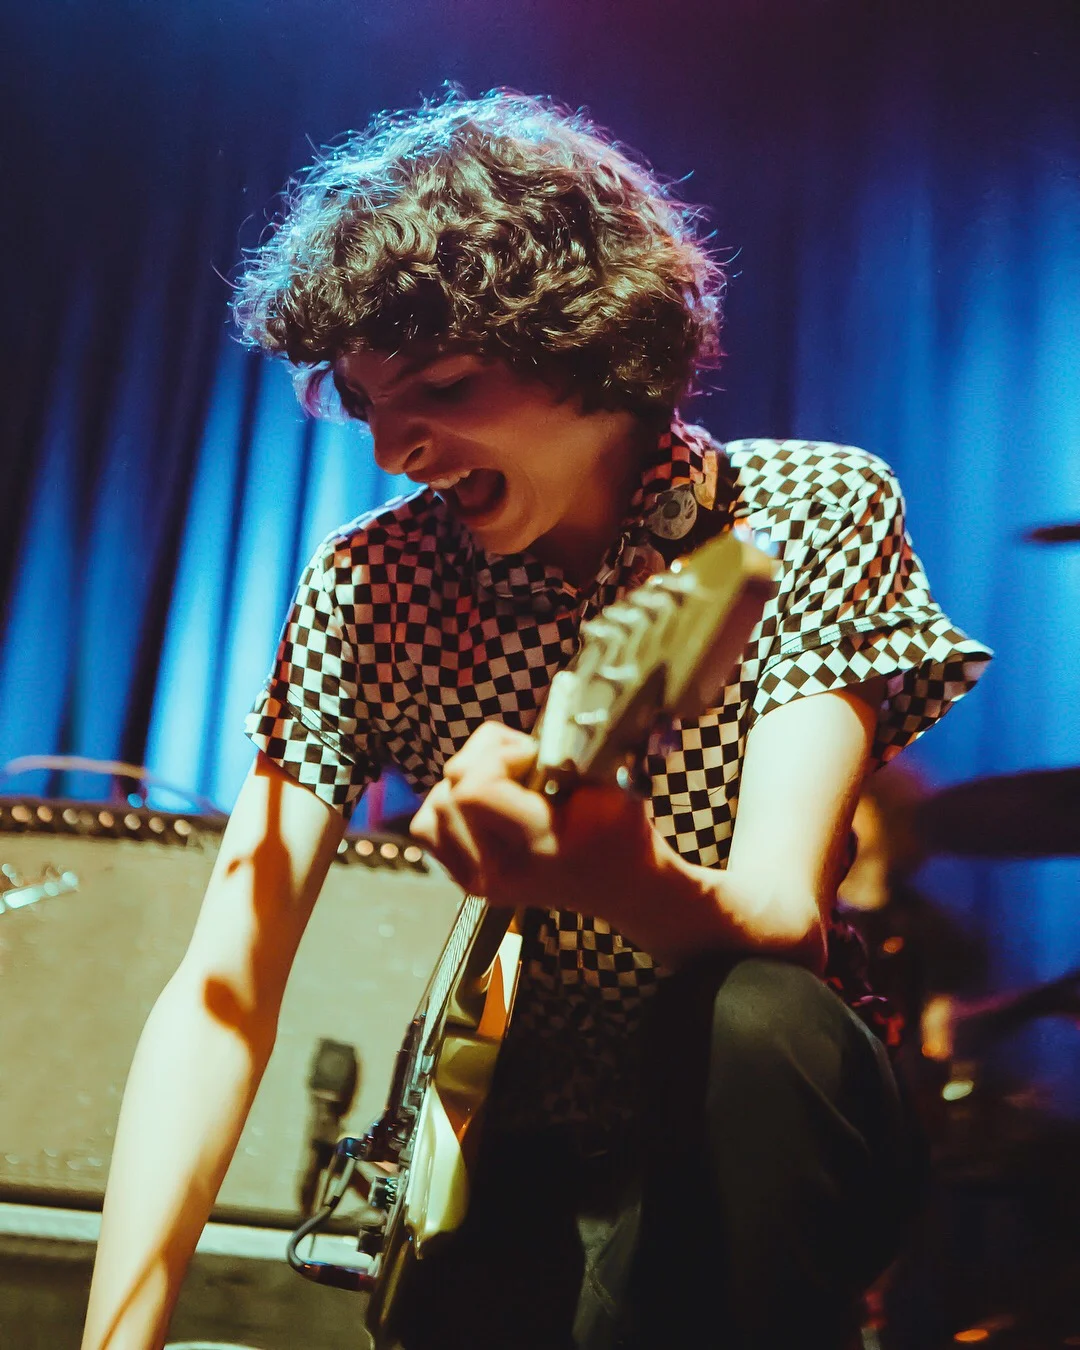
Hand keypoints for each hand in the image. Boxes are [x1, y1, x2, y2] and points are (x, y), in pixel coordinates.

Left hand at [408, 721, 681, 935]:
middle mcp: (500, 869)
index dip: (498, 755)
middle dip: (482, 762)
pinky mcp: (468, 880)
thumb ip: (564, 754)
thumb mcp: (611, 784)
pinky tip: (483, 806)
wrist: (622, 884)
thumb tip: (527, 724)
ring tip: (503, 784)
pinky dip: (448, 808)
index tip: (533, 756)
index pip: (473, 788)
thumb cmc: (621, 831)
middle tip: (523, 766)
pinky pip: (429, 829)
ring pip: (433, 808)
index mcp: (538, 843)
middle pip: (450, 792)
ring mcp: (480, 880)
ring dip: (463, 784)